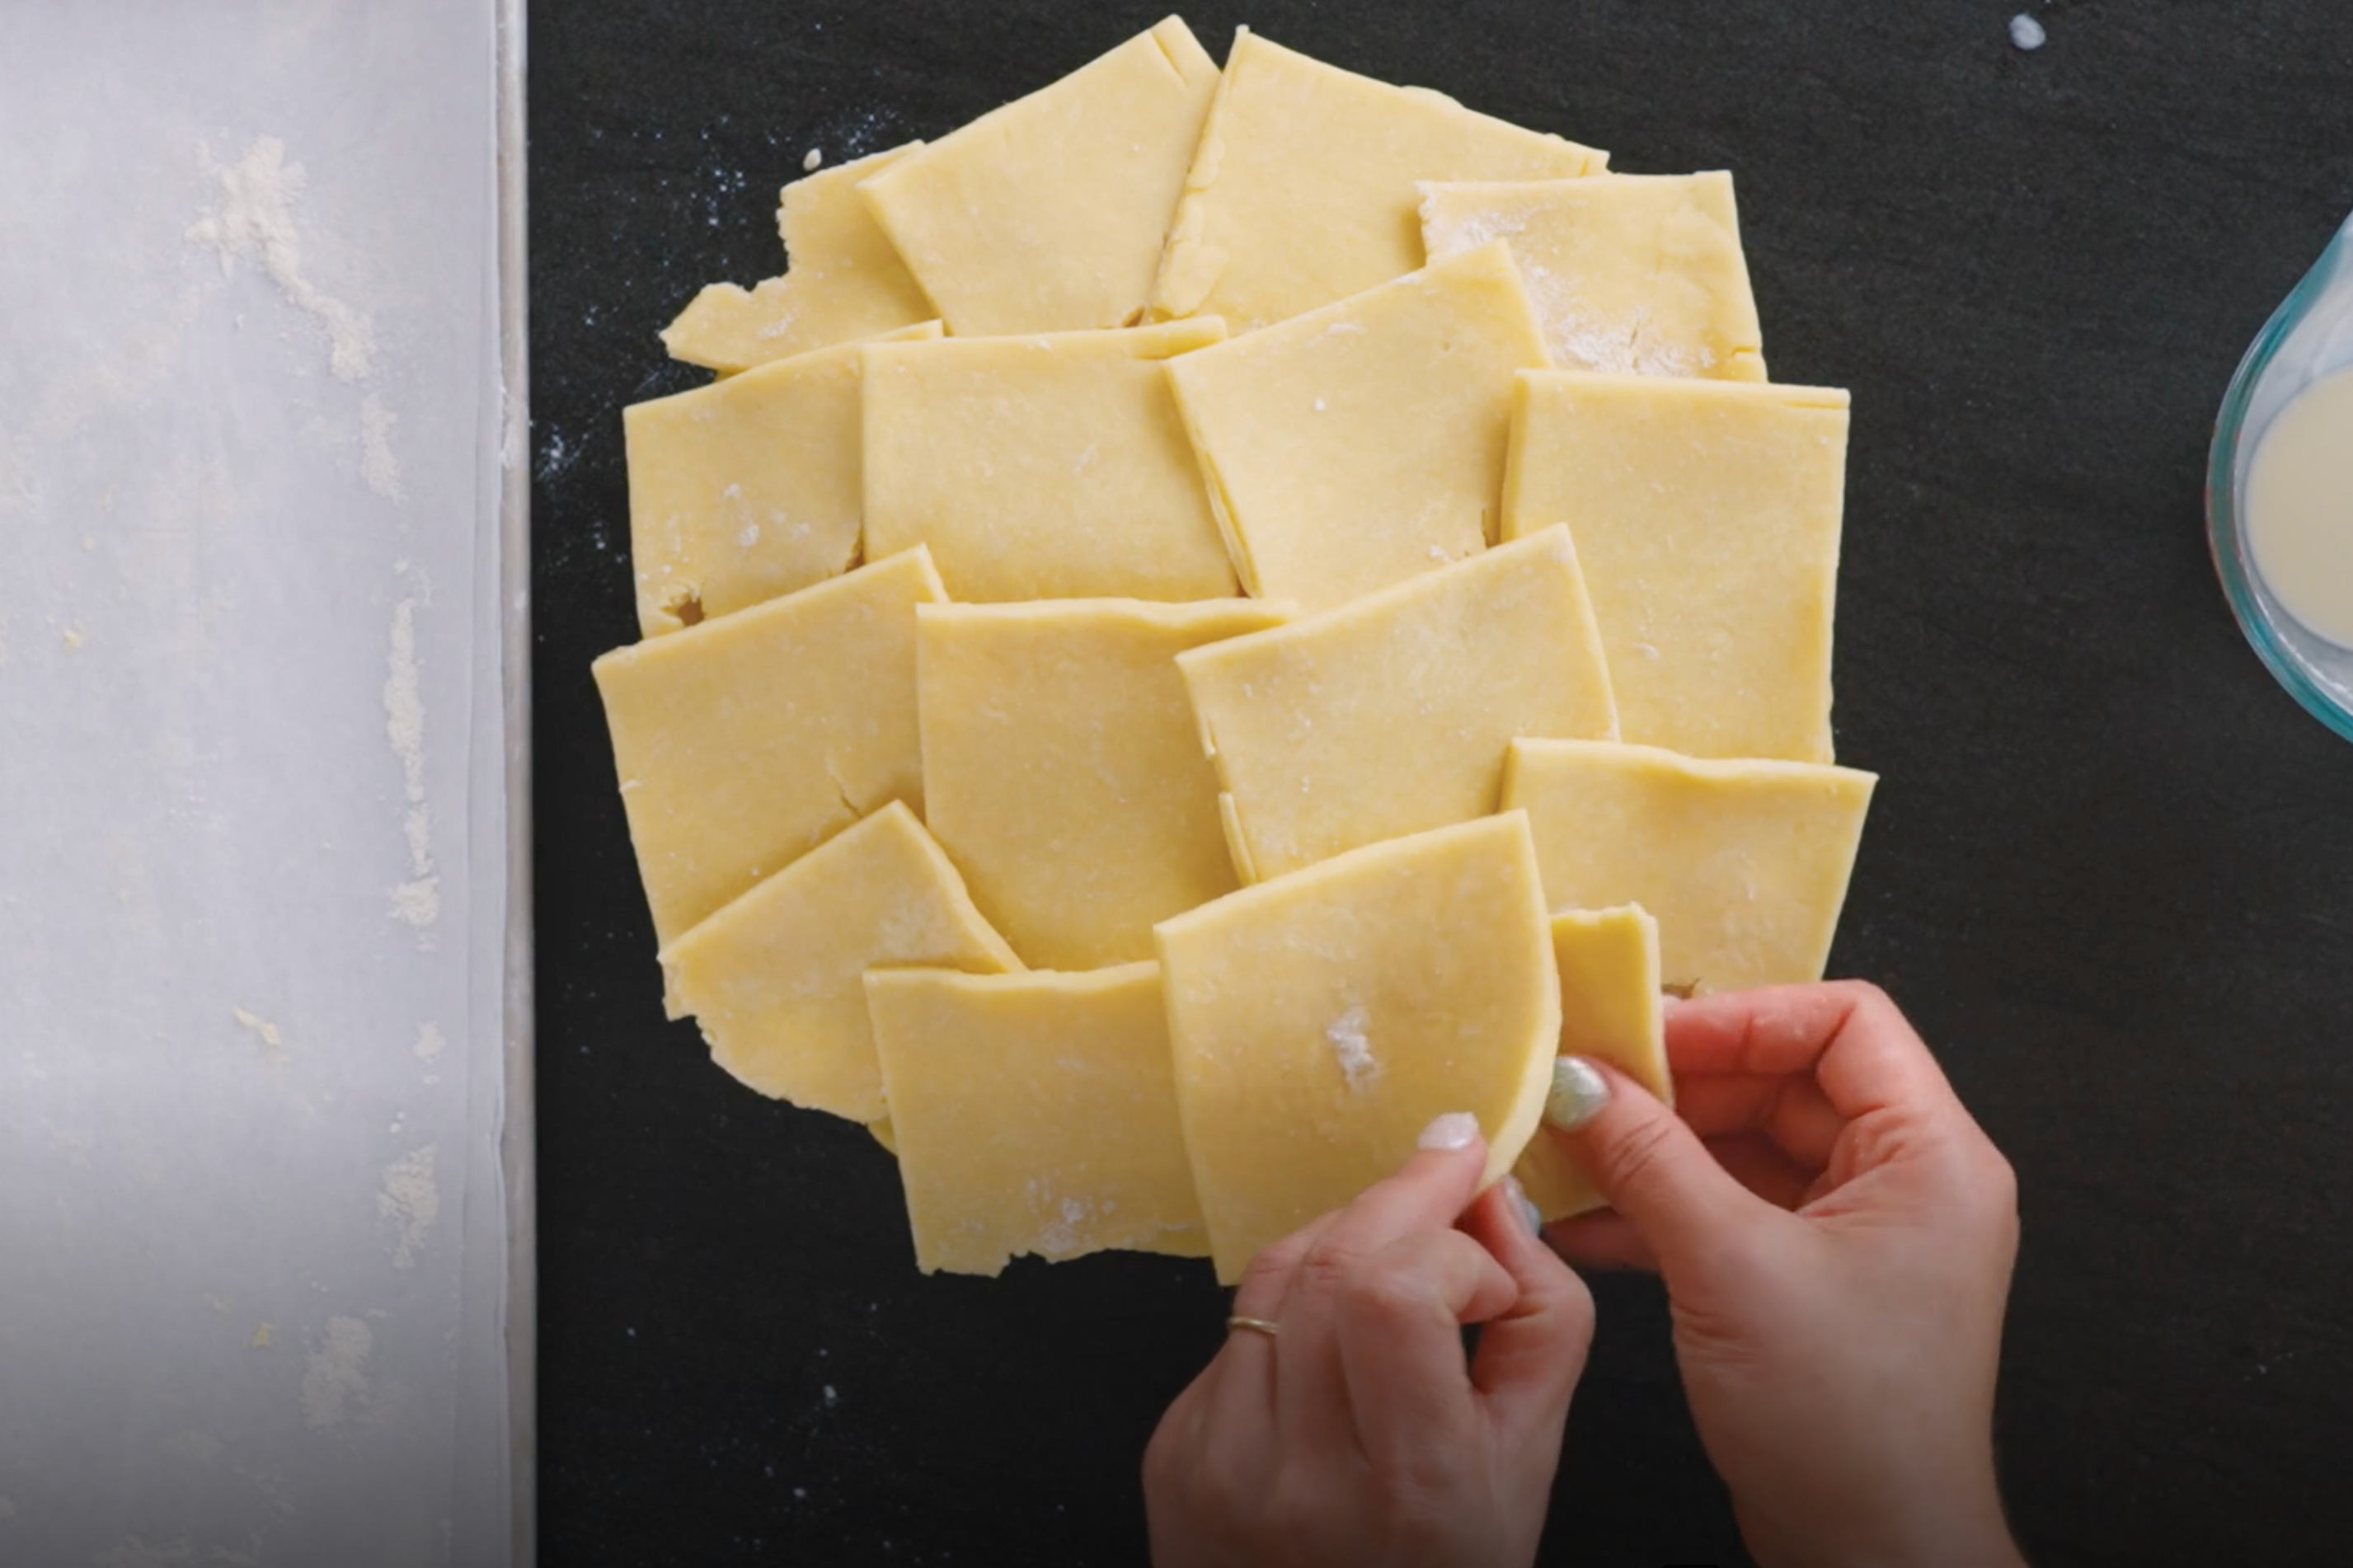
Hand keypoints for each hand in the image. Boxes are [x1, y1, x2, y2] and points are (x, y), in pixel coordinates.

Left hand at [1144, 1114, 1592, 1567]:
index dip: (1453, 1250)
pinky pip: (1239, 1325)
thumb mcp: (1529, 1462)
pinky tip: (1335, 1327)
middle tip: (1450, 1165)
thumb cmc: (1444, 1564)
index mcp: (1405, 1490)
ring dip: (1347, 1234)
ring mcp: (1217, 1459)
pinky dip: (1297, 1299)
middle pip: (1332, 1265)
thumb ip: (1542, 1321)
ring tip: (1399, 1239)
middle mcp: (1296, 1476)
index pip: (1395, 1296)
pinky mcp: (1172, 1445)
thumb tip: (1495, 1197)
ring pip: (1274, 1274)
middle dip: (1402, 1196)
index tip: (1491, 1269)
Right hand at [1543, 982, 2023, 1567]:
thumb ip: (1648, 1159)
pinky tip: (1587, 1219)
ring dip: (1658, 1146)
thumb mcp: (1730, 1267)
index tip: (1648, 1036)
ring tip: (1571, 1148)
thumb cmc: (1844, 1424)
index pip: (1844, 1021)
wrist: (1872, 1557)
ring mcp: (1859, 1233)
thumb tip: (1579, 1081)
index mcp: (1931, 1156)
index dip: (1741, 1016)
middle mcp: (1907, 1181)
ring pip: (1747, 1145)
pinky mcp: (1811, 1281)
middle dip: (1680, 1083)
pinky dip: (1663, 1206)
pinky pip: (1732, 1207)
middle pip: (1785, 1078)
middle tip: (1588, 1087)